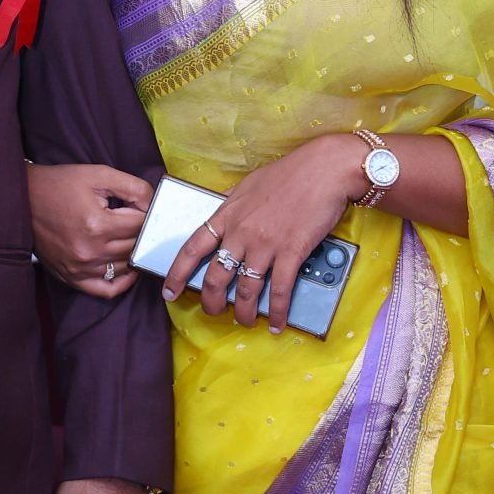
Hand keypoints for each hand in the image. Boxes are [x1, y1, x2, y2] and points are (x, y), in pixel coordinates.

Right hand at [29, 162, 154, 298]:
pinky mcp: (72, 277)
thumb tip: (155, 204)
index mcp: (98, 224)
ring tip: (134, 239)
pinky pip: (106, 290)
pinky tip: (128, 268)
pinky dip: (123, 282)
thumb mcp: (99, 174)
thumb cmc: (60, 184)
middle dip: (144, 233)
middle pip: (136, 247)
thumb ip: (133, 188)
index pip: (141, 225)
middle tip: (142, 222)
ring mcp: (80, 268)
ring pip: (126, 267)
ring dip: (134, 254)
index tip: (143, 207)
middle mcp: (90, 251)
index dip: (147, 213)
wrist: (23, 200)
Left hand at [168, 137, 363, 332]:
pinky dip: (279, 312)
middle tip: (213, 312)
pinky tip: (278, 324)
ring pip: (246, 290)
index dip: (177, 273)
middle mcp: (241, 232)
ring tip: (246, 321)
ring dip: (244, 313)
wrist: (324, 169)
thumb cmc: (288, 173)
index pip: (193, 248)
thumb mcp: (248, 185)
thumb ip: (231, 203)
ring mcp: (266, 245)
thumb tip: (220, 211)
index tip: (169, 290)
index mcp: (227, 214)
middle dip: (211, 302)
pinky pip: (280, 290)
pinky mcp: (291, 253)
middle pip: (216, 277)